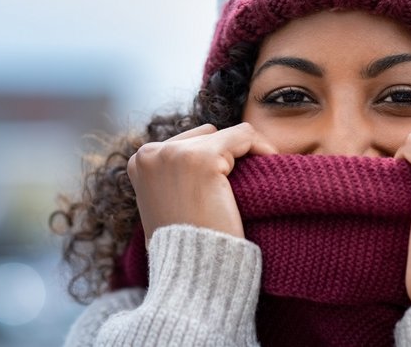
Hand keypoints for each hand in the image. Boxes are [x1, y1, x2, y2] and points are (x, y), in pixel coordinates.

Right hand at [127, 122, 276, 244]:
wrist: (191, 274)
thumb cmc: (186, 246)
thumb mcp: (168, 204)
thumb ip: (174, 177)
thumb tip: (199, 158)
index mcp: (140, 161)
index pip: (188, 142)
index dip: (216, 162)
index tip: (233, 184)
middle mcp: (150, 152)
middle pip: (206, 136)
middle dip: (227, 158)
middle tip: (245, 188)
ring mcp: (174, 154)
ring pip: (227, 135)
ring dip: (244, 156)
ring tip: (254, 184)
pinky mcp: (201, 159)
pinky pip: (243, 136)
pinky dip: (261, 148)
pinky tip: (270, 165)